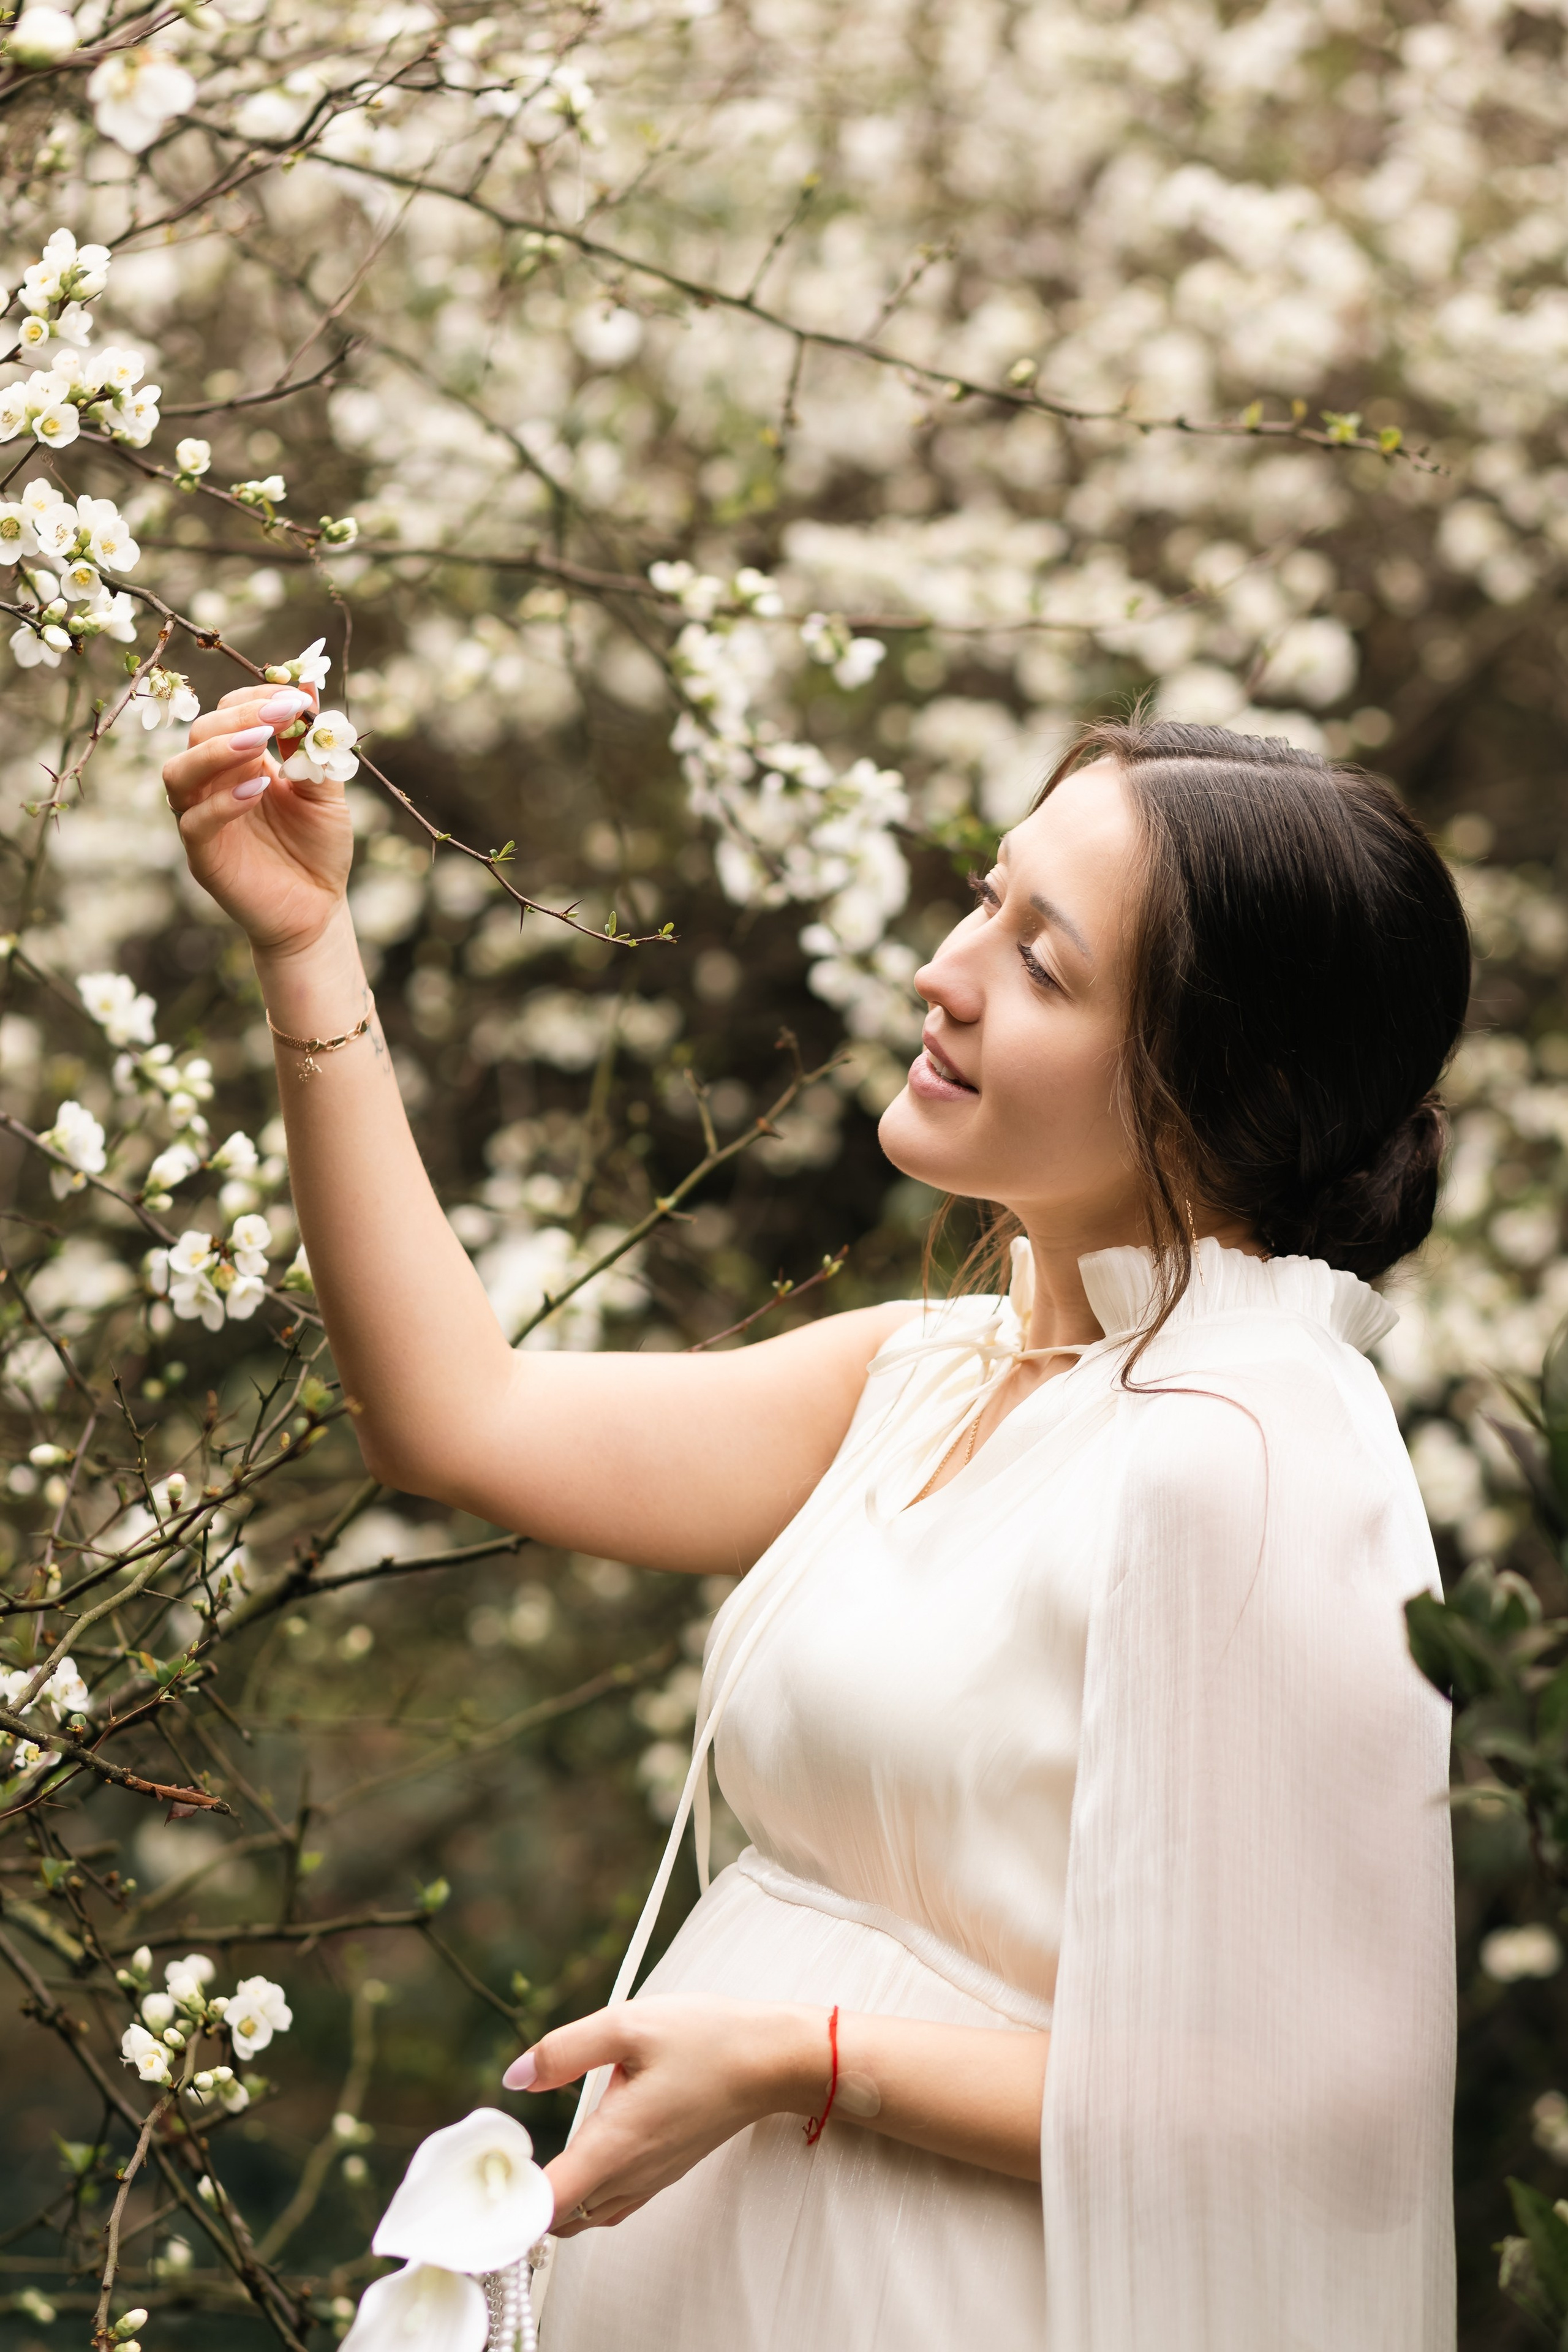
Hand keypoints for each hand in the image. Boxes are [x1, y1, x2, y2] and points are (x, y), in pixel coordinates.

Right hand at [161, 681, 353, 958]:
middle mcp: (213, 785)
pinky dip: (221, 803)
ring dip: (217, 752)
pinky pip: (193, 822)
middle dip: (238, 718)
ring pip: (179, 773)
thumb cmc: (319, 849)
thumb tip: (308, 680)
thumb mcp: (325, 790)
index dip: (255, 699)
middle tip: (278, 715)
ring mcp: (202, 819)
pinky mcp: (203, 856)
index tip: (293, 697)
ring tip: (258, 746)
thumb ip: (312, 743)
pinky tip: (257, 790)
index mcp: (240, 763)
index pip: (227, 713)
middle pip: (199, 733)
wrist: (319, 911)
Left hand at [505, 1997, 827, 2234]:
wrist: (771, 2059)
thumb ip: (565, 2050)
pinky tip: (577, 2158)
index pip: (547, 2205)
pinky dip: (582, 2197)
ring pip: (585, 2218)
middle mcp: (630, 2174)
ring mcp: (650, 2179)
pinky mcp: (663, 2172)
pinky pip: (610, 2205)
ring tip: (528, 2164)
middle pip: (559, 2221)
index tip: (490, 2172)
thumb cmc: (706, 2039)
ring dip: (553, 2203)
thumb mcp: (629, 2024)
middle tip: (499, 2163)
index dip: (509, 2201)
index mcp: (616, 2144)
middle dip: (523, 2205)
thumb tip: (515, 2076)